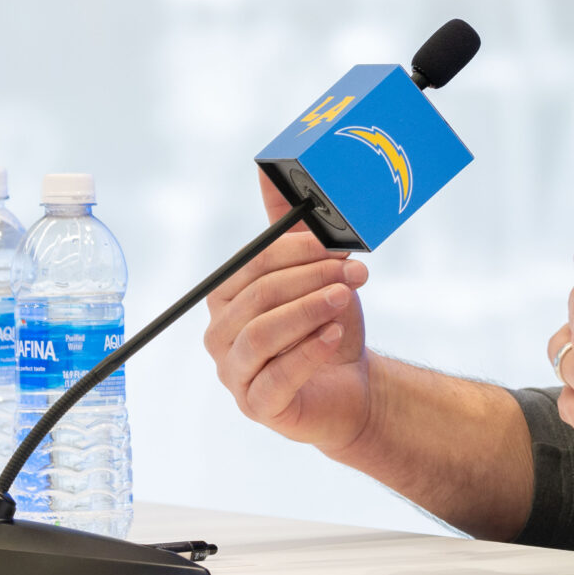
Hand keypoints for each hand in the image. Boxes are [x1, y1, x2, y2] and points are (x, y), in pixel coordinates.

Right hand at [204, 174, 375, 455]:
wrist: (350, 385)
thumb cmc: (325, 325)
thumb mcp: (314, 273)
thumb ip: (291, 228)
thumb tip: (267, 169)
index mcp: (227, 299)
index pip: (251, 266)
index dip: (296, 252)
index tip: (339, 246)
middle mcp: (221, 336)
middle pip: (256, 298)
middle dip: (309, 279)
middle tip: (353, 270)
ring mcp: (235, 374)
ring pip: (260, 335)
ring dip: (308, 311)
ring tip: (345, 297)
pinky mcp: (257, 406)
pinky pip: (275, 377)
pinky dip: (308, 353)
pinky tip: (335, 336)